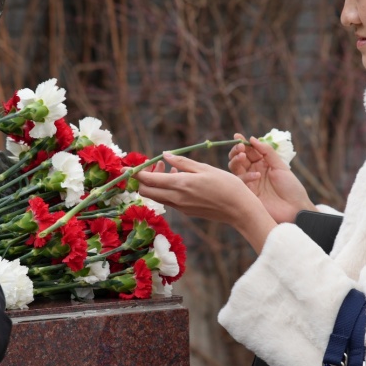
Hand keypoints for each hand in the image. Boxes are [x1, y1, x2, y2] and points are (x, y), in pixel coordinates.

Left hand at [135, 153, 276, 251]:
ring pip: (157, 195)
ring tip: (168, 168)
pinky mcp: (186, 211)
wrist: (239, 210)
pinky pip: (168, 199)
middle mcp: (176, 198)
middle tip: (154, 164)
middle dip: (143, 178)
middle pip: (146, 191)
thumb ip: (182, 162)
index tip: (126, 166)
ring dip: (155, 183)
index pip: (148, 179)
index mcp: (179, 185)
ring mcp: (180, 207)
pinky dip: (166, 188)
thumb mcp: (204, 168)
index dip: (134, 172)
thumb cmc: (226, 185)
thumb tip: (164, 155)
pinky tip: (178, 178)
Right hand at [228, 134, 314, 222]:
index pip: (249, 151)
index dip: (242, 143)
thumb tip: (252, 139)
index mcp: (262, 164)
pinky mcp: (247, 194)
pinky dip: (246, 176)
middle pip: (239, 158)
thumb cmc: (291, 187)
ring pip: (234, 168)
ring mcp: (249, 183)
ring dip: (236, 160)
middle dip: (237, 151)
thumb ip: (267, 152)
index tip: (237, 136)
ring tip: (242, 156)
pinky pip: (239, 182)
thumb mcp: (281, 166)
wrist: (295, 209)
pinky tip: (256, 175)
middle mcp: (253, 171)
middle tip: (240, 147)